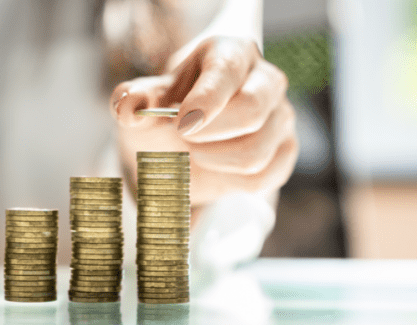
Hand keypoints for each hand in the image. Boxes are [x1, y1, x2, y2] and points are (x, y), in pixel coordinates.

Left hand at [110, 37, 297, 205]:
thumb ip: (132, 100)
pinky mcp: (286, 150)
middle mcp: (266, 79)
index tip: (181, 124)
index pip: (227, 71)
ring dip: (213, 161)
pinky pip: (263, 178)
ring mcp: (281, 116)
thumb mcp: (144, 102)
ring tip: (194, 150)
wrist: (182, 141)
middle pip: (252, 110)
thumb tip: (130, 108)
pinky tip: (215, 166)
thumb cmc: (167, 111)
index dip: (205, 100)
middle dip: (209, 135)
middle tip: (182, 137)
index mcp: (231, 52)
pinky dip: (229, 181)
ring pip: (256, 154)